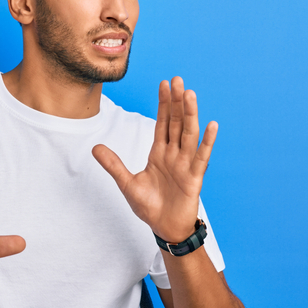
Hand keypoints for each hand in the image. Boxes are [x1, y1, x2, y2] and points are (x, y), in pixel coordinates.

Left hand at [93, 77, 216, 242]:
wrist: (164, 229)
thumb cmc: (150, 207)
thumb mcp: (127, 184)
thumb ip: (113, 165)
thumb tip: (95, 147)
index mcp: (159, 153)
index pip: (163, 123)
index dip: (163, 104)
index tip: (164, 84)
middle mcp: (174, 155)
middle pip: (176, 123)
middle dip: (176, 102)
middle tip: (177, 79)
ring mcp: (185, 164)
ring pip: (189, 134)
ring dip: (190, 114)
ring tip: (190, 94)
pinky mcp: (194, 178)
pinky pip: (201, 157)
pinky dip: (207, 141)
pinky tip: (211, 125)